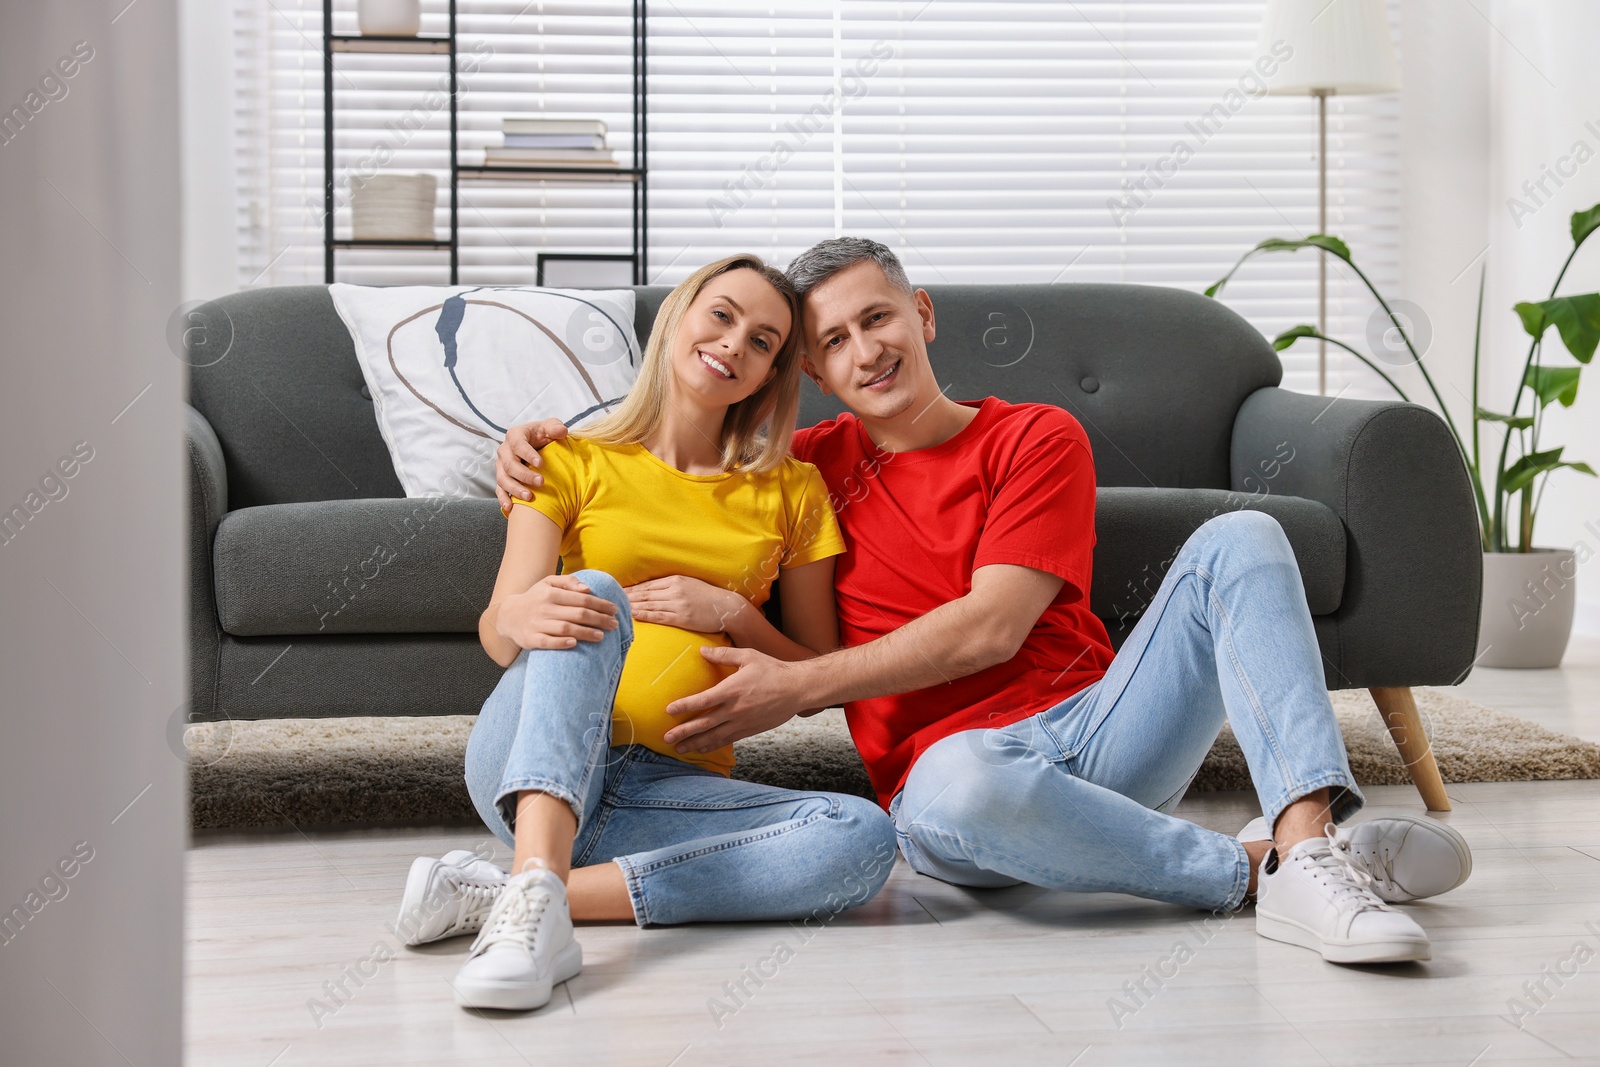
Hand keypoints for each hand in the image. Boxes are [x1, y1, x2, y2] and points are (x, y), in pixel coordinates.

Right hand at [494, 574, 618, 649]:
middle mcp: (544, 608)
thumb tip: (587, 588)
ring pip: (565, 628)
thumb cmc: (535, 598)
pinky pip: (548, 642)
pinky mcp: (531, 639)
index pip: (581, 599)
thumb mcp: (548, 583)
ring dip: (585, 633)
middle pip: (577, 614)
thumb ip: (568, 582)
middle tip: (614, 624)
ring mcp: (537, 624)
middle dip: (599, 619)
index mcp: (551, 593)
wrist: (507, 616)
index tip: (614, 610)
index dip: (600, 604)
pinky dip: (561, 643)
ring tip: (601, 636)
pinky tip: (574, 643)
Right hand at [495, 418, 568, 511]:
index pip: (517, 444)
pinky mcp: (502, 479)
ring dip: (515, 489)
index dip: (528, 454)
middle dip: (524, 474)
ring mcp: (501, 466)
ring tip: (529, 497)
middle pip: (509, 464)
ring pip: (503, 479)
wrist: (537, 445)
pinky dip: (503, 499)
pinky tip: (511, 507)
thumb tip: (561, 431)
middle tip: (541, 482)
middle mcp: (504, 451)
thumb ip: (555, 427)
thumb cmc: (544, 434)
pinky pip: (499, 490)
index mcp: (515, 435)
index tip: (541, 463)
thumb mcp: (550, 427)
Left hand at [624, 576, 747, 633]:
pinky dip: (644, 615)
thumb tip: (653, 589)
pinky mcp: (682, 617)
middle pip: (645, 593)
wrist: (726, 607)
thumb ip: (672, 585)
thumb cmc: (708, 596)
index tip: (618, 590)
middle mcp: (674, 590)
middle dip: (627, 596)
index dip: (631, 588)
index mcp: (675, 580)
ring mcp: (678, 604)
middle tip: (610, 598)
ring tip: (617, 608)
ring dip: (632, 606)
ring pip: (649, 604)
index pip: (648, 585)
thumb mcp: (689, 583)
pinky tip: (633, 616)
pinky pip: (659, 616)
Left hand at [662, 647, 809, 751]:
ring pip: (714, 737)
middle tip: (666, 738)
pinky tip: (702, 749)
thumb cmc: (773, 670)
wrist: (797, 689)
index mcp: (732, 690)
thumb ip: (723, 655)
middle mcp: (735, 709)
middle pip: (704, 724)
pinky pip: (727, 740)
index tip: (668, 710)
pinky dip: (712, 746)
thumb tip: (701, 650)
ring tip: (679, 748)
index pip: (702, 701)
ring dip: (695, 743)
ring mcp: (742, 722)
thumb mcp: (748, 656)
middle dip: (683, 732)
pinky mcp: (750, 730)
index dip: (684, 706)